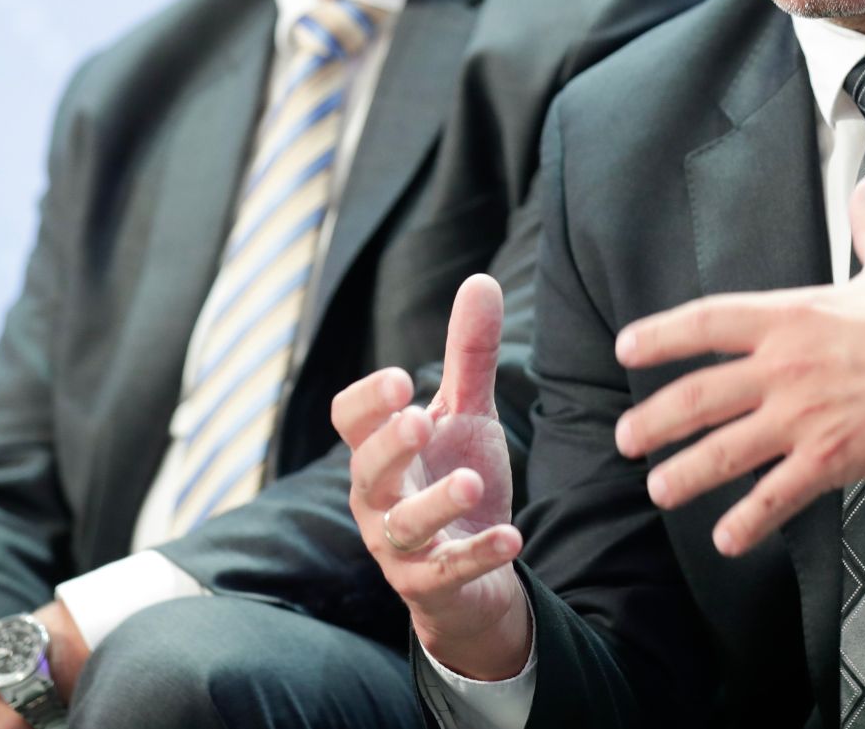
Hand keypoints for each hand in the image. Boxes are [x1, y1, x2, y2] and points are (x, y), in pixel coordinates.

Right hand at [332, 273, 530, 679]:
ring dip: (436, 502)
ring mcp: (400, 546)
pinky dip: (478, 555)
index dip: (368, 402)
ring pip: (403, 525)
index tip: (400, 379)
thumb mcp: (466, 414)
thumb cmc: (455, 476)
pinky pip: (447, 572)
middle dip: (389, 446)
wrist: (474, 570)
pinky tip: (514, 538)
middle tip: (419, 419)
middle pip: (367, 471)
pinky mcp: (431, 585)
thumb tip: (482, 279)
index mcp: (382, 449)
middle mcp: (379, 497)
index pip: (351, 421)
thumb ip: (469, 355)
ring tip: (472, 481)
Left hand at [614, 176, 864, 555]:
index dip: (660, 334)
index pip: (706, 320)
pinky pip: (777, 495)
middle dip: (655, 420)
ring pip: (724, 450)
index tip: (628, 348)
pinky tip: (726, 538)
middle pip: (698, 394)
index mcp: (794, 313)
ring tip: (659, 489)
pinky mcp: (835, 459)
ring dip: (684, 474)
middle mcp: (787, 364)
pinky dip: (747, 520)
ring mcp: (807, 414)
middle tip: (627, 439)